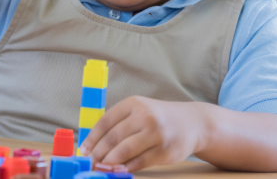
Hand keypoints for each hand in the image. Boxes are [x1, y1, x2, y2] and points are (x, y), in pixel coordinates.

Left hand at [79, 96, 208, 171]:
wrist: (193, 123)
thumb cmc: (158, 118)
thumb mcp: (139, 111)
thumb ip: (119, 123)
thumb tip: (93, 144)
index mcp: (134, 104)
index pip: (105, 122)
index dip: (92, 138)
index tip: (83, 150)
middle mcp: (145, 116)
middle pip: (113, 138)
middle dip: (98, 152)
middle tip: (90, 162)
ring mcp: (156, 134)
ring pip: (124, 151)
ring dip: (109, 162)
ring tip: (100, 167)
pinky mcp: (165, 151)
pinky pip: (139, 162)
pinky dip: (125, 168)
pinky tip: (118, 171)